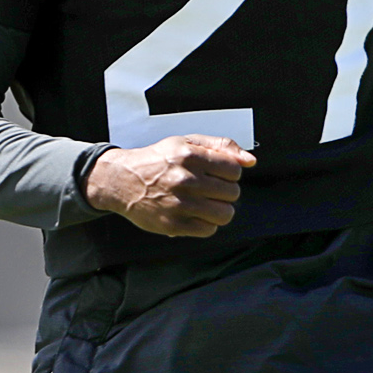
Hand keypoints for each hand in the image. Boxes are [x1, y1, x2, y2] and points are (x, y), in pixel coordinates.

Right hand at [83, 135, 255, 237]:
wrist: (122, 180)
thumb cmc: (158, 160)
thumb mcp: (186, 143)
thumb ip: (220, 147)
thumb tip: (250, 160)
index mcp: (190, 156)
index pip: (234, 170)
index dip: (230, 174)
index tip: (218, 175)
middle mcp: (185, 179)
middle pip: (232, 193)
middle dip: (225, 192)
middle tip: (209, 190)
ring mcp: (179, 204)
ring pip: (225, 214)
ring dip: (220, 210)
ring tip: (206, 204)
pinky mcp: (173, 224)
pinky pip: (209, 230)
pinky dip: (207, 224)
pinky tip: (195, 215)